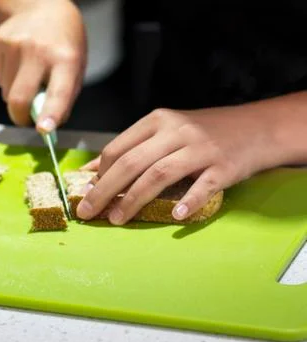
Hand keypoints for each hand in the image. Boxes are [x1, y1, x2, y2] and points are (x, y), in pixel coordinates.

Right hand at [0, 0, 86, 132]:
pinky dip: (8, 81)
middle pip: (19, 98)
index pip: (58, 92)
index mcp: (66, 60)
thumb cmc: (64, 46)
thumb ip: (63, 97)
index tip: (44, 130)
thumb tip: (46, 127)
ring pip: (7, 92)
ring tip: (29, 78)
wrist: (43, 7)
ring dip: (16, 95)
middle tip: (25, 120)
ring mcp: (16, 45)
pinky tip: (19, 65)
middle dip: (19, 117)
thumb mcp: (75, 68)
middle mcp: (39, 51)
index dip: (50, 114)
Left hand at [77, 106, 285, 224]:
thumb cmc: (204, 133)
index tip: (87, 193)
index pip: (118, 148)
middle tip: (88, 212)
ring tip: (117, 219)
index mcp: (157, 121)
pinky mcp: (223, 166)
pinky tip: (175, 215)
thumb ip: (132, 149)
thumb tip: (91, 172)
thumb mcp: (166, 132)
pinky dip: (188, 202)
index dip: (98, 174)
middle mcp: (176, 131)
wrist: (256, 127)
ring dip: (133, 200)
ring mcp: (200, 148)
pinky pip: (202, 186)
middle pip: (131, 163)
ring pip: (159, 174)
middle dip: (104, 190)